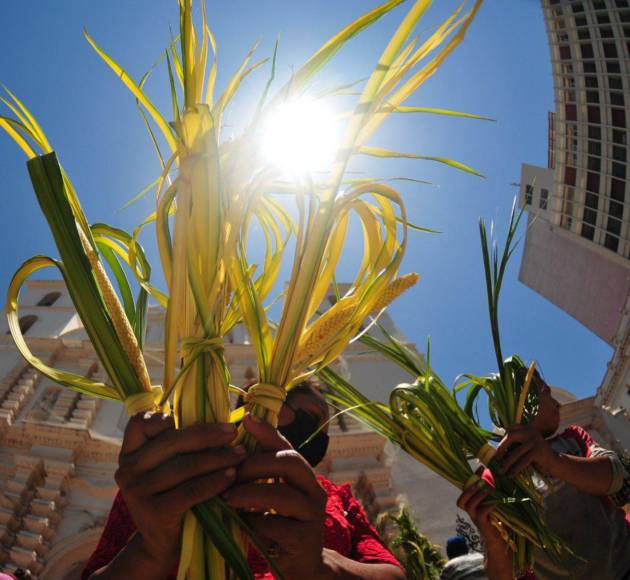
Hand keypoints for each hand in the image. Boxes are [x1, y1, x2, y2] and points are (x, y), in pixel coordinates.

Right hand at [114, 413, 246, 568]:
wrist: (164, 544)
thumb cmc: (173, 494)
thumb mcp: (169, 466)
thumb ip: (179, 443)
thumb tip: (216, 411)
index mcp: (130, 453)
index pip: (139, 423)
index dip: (164, 417)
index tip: (196, 417)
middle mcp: (127, 469)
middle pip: (171, 441)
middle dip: (207, 434)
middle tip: (233, 432)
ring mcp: (137, 492)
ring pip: (185, 465)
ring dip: (218, 457)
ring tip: (240, 455)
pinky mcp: (154, 512)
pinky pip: (191, 490)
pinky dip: (215, 481)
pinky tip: (232, 476)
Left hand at [223, 414, 328, 579]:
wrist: (301, 568)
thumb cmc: (279, 525)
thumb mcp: (270, 496)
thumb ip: (258, 473)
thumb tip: (233, 441)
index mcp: (304, 475)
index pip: (286, 445)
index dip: (267, 431)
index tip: (245, 419)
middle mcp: (314, 490)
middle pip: (289, 462)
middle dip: (255, 464)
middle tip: (229, 474)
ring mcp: (313, 515)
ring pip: (282, 494)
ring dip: (250, 494)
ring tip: (227, 498)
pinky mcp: (306, 540)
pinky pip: (277, 526)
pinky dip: (255, 523)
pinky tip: (240, 525)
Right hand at [456, 475, 501, 544]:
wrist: (499, 539)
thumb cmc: (497, 519)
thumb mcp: (493, 503)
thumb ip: (493, 493)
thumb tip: (500, 477)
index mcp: (471, 503)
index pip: (466, 488)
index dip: (472, 477)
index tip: (481, 467)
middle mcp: (470, 510)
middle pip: (460, 499)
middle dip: (468, 488)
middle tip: (478, 480)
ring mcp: (474, 517)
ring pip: (468, 505)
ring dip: (477, 496)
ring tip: (488, 489)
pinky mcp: (482, 524)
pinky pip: (481, 513)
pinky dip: (488, 506)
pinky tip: (496, 502)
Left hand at [495, 424, 556, 476]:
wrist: (556, 464)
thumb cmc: (537, 457)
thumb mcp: (526, 447)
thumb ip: (515, 445)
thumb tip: (497, 451)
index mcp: (527, 428)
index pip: (510, 429)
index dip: (502, 439)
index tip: (498, 450)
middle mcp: (531, 431)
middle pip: (511, 436)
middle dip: (501, 447)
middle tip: (496, 458)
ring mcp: (535, 440)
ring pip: (516, 452)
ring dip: (507, 463)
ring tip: (501, 471)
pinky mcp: (538, 450)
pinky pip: (523, 460)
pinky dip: (516, 468)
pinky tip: (511, 474)